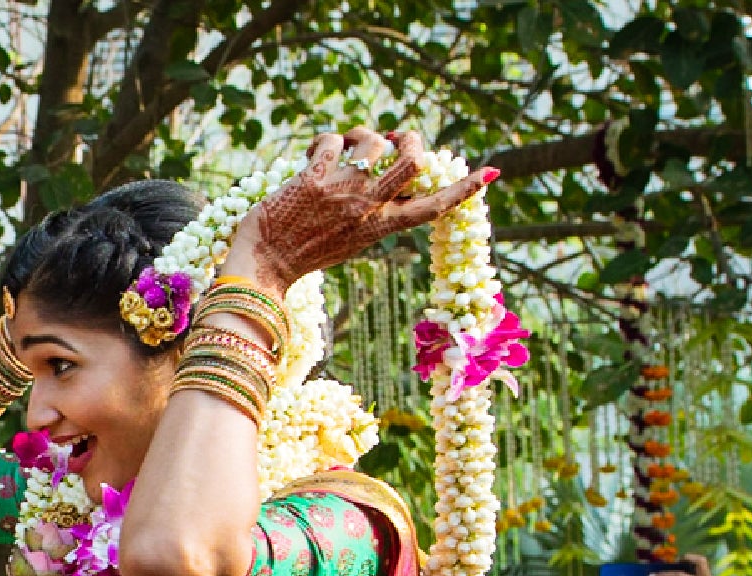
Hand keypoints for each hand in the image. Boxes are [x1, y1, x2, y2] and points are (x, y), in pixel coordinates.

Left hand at [222, 127, 492, 293]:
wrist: (262, 268)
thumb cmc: (301, 254)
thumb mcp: (348, 242)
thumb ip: (372, 216)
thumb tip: (390, 185)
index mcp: (379, 228)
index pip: (432, 208)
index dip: (463, 190)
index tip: (489, 173)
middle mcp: (366, 208)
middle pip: (413, 162)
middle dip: (410, 138)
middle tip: (394, 138)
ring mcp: (340, 193)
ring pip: (375, 143)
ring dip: (364, 132)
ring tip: (347, 142)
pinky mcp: (312, 180)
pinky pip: (332, 140)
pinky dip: (325, 138)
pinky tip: (312, 151)